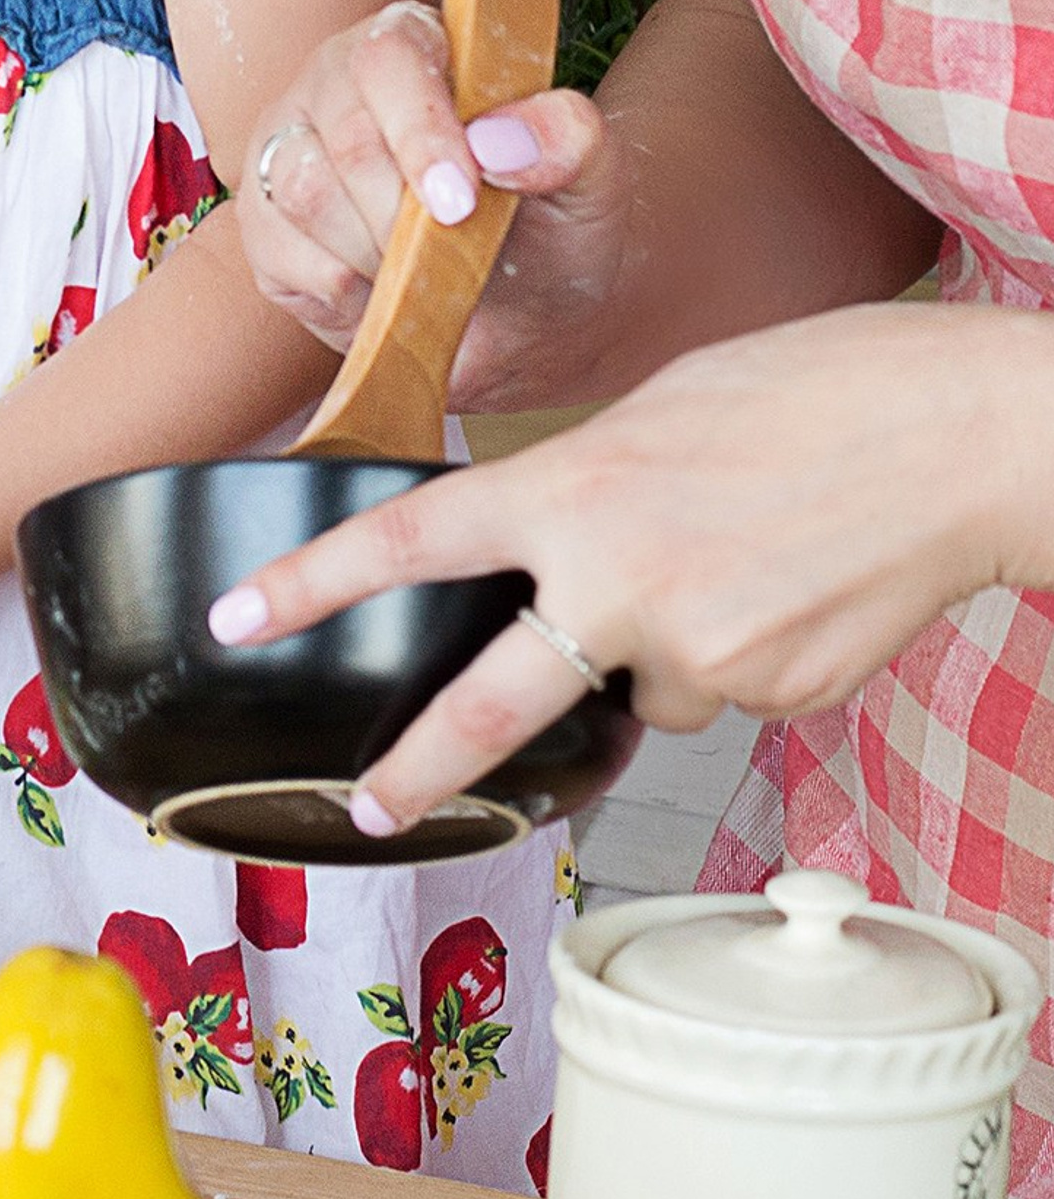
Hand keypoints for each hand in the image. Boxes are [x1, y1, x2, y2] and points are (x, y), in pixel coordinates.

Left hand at [210, 299, 1053, 832]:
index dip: (308, 584)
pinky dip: (739, 654)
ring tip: (746, 556)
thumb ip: (589, 493)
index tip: (237, 618)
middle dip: (423, 768)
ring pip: (640, 685)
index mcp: (573, 488)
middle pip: (488, 704)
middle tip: (374, 808)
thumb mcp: (662, 410)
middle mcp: (618, 583)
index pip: (408, 541)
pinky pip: (720, 691)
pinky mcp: (770, 698)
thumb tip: (575, 579)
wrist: (962, 441)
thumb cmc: (820, 390)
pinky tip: (794, 588)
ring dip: (662, 646)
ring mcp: (697, 654)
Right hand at [238, 0, 630, 409]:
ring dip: (377, 252)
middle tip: (455, 251)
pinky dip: (345, 292)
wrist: (518, 319)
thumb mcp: (590, 184)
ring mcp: (287, 147)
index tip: (459, 202)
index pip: (388, 57)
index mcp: (415, 45)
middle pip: (345, 137)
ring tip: (422, 266)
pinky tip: (382, 287)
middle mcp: (337, 82)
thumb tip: (501, 142)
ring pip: (301, 191)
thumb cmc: (549, 232)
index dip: (420, 129)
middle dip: (407, 214)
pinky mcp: (261, 222)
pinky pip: (283, 254)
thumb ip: (570, 140)